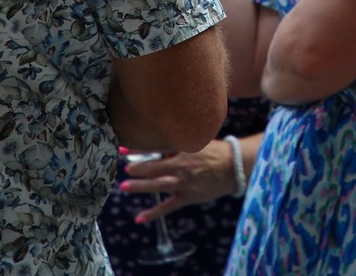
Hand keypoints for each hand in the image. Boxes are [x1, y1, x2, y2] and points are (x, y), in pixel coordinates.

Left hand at [118, 141, 238, 221]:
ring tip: (125, 186)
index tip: (122, 149)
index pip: (155, 147)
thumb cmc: (214, 151)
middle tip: (123, 169)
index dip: (138, 149)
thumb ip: (177, 141)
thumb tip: (156, 137)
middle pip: (154, 167)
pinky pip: (168, 206)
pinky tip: (139, 218)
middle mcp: (181, 166)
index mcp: (182, 149)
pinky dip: (154, 213)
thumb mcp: (196, 140)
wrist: (234, 166)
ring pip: (158, 185)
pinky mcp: (188, 196)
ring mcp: (184, 182)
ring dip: (141, 186)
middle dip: (137, 168)